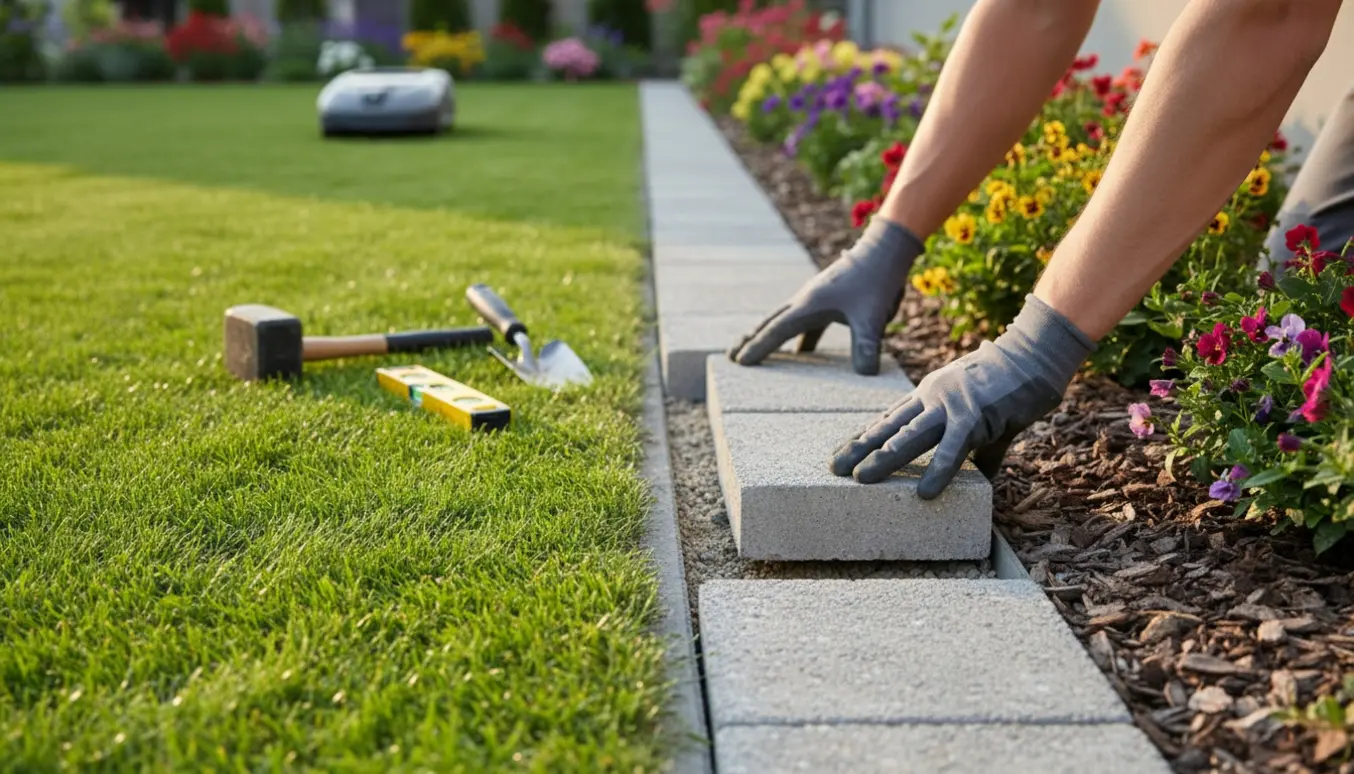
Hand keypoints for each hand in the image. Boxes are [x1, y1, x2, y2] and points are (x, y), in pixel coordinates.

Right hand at [728, 217, 924, 374]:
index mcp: (809, 305)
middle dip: (750, 340)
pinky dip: (796, 336)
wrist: (885, 249)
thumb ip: (866, 345)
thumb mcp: (873, 316)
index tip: (739, 362)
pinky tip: (803, 350)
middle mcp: (806, 300)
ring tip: (754, 350)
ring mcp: (816, 298)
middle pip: (770, 323)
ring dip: (768, 335)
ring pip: (783, 320)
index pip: (776, 331)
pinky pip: (805, 322)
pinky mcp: (828, 299)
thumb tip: (865, 373)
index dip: (757, 347)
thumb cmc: (878, 279)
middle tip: (730, 356)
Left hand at [829, 294, 1096, 497]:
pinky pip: (954, 448)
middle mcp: (932, 398)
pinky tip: (924, 491)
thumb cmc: (1012, 382)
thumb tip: (982, 477)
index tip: (843, 453)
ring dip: (884, 459)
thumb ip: (980, 448)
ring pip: (910, 436)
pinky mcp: (976, 415)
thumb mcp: (986, 416)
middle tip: (834, 468)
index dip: (865, 438)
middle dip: (860, 449)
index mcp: (930, 394)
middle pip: (889, 427)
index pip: (889, 419)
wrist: (1035, 354)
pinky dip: (939, 470)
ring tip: (861, 479)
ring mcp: (951, 405)